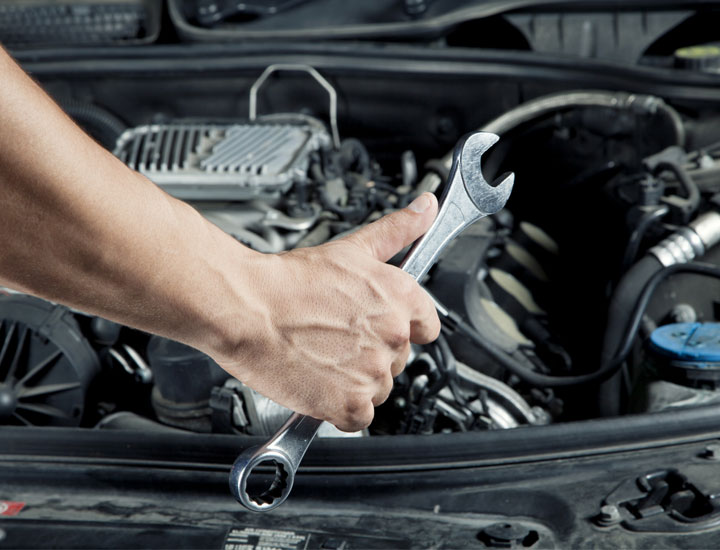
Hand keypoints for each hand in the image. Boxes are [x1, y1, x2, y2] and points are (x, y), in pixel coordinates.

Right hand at [216, 193, 440, 430]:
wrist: (245, 306)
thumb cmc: (289, 281)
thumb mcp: (352, 248)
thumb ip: (398, 230)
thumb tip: (426, 208)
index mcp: (401, 298)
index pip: (427, 327)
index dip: (401, 329)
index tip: (379, 330)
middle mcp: (394, 335)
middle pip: (397, 359)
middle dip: (371, 354)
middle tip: (336, 340)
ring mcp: (372, 372)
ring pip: (378, 389)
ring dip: (355, 382)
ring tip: (322, 359)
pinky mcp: (349, 403)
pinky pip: (357, 416)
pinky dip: (338, 408)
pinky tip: (318, 383)